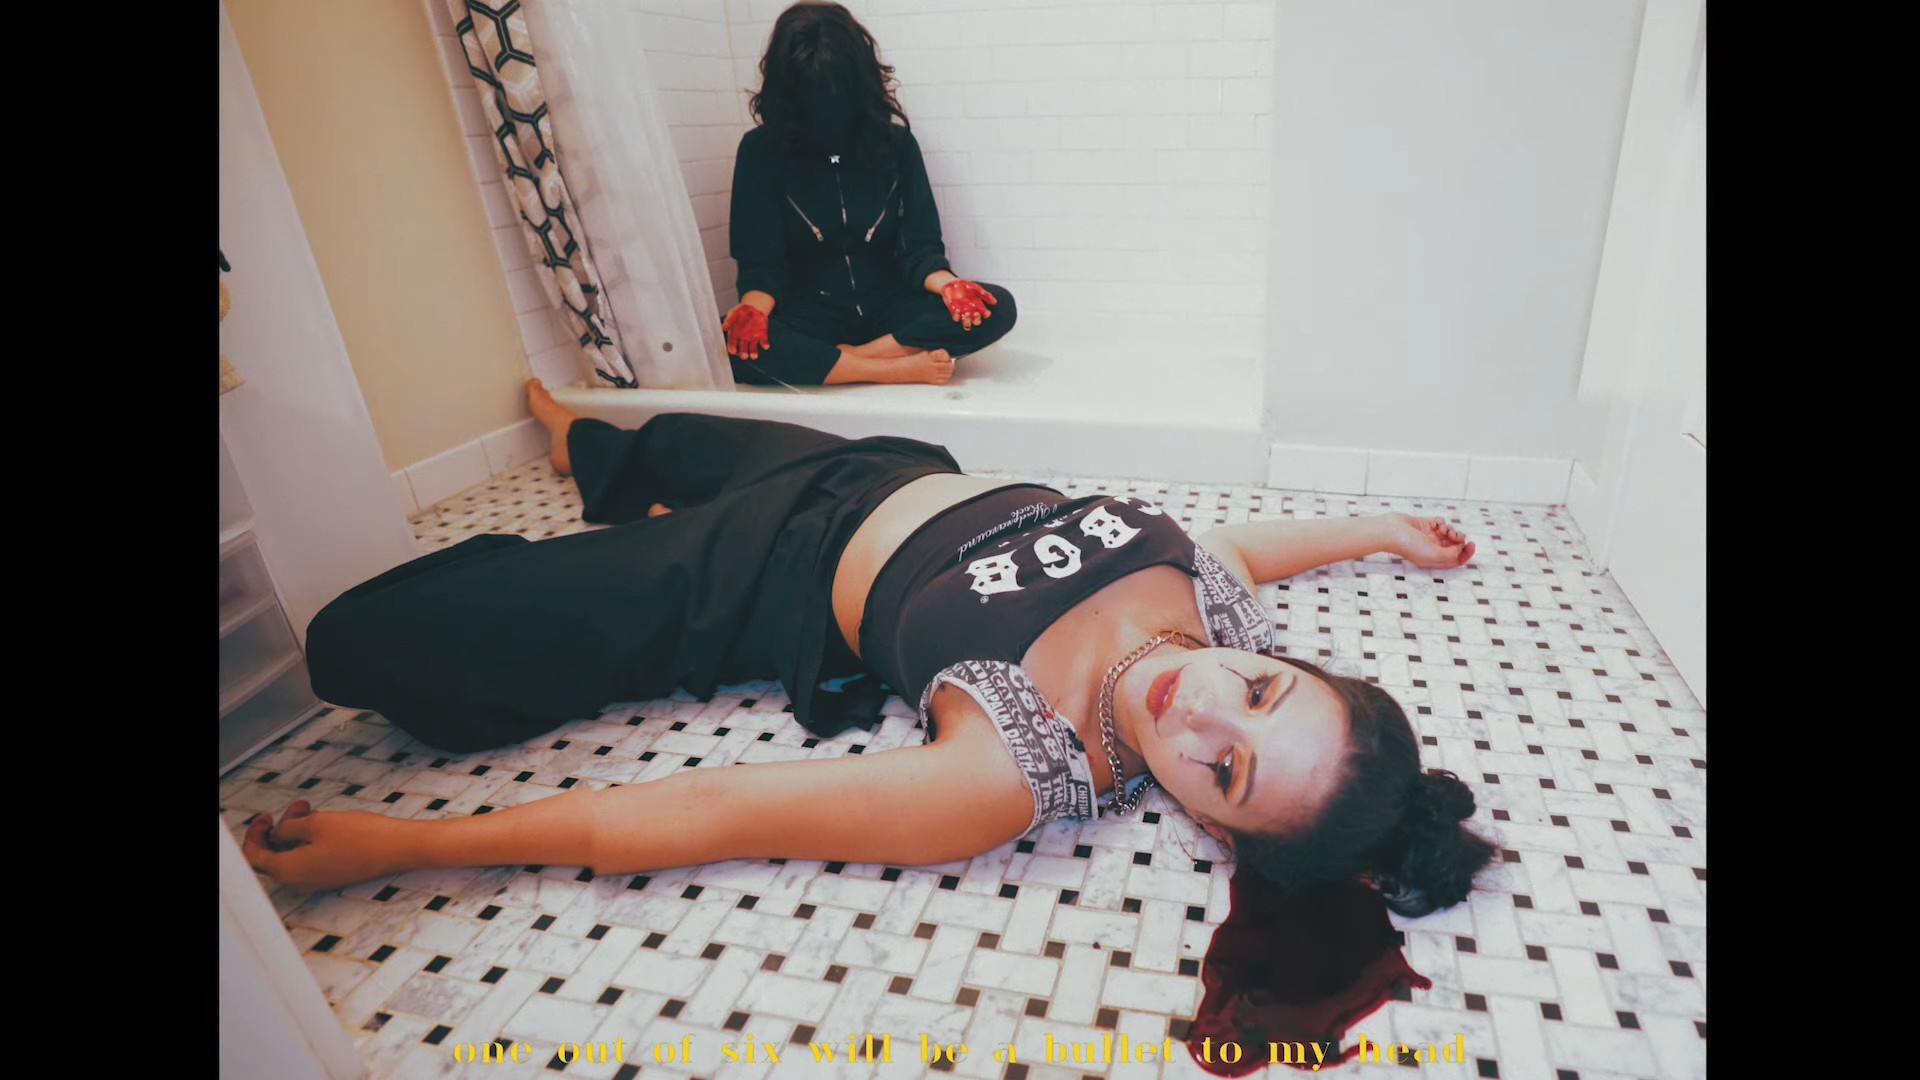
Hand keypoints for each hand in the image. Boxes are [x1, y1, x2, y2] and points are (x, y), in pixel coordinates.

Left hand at [241, 800, 410, 892]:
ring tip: (313, 809)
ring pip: (293, 855)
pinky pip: (309, 859)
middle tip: (297, 807)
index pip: (255, 857)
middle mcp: (300, 881)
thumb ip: (287, 828)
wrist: (398, 849)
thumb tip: (278, 834)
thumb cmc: (361, 836)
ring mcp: (317, 881)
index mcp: (289, 871)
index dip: (255, 834)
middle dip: (280, 828)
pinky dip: (309, 840)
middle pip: (274, 856)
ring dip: (296, 831)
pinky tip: (324, 823)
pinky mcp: (332, 876)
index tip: (266, 817)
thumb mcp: (316, 823)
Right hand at [722, 304, 771, 359]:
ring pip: (753, 348)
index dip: (732, 348)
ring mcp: (753, 338)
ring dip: (753, 353)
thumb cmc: (742, 311)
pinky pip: (764, 342)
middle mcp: (744, 338)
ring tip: (754, 356)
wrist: (755, 306)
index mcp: (735, 334)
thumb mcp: (733, 314)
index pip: (732, 344)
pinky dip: (765, 344)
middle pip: (742, 349)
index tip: (732, 351)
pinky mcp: (762, 335)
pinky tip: (765, 346)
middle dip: (743, 354)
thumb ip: (729, 321)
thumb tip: (723, 327)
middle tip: (744, 356)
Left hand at [940, 280, 995, 330]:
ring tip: (967, 313)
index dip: (986, 314)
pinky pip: (956, 319)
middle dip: (977, 319)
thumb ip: (985, 295)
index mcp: (979, 306)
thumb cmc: (965, 287)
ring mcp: (963, 313)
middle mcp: (972, 312)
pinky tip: (958, 309)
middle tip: (976, 313)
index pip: (985, 314)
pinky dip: (957, 315)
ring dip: (968, 321)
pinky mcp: (955, 313)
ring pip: (967, 325)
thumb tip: (995, 302)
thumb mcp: (976, 288)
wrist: (952, 284)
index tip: (986, 312)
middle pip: (977, 322)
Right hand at [1385, 514, 1476, 568]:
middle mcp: (1434, 549)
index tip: (1471, 544)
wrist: (1391, 531)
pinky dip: (1440, 521)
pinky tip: (1433, 523)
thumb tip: (1461, 549)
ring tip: (1440, 528)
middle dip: (1458, 538)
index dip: (1467, 553)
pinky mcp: (1426, 525)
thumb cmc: (1409, 546)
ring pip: (1449, 532)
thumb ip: (1451, 554)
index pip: (1457, 559)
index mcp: (1436, 560)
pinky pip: (1440, 522)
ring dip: (1449, 528)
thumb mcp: (1434, 555)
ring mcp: (1430, 537)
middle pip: (1455, 545)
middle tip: (1454, 535)